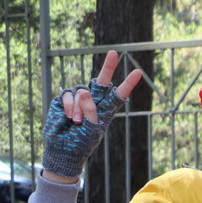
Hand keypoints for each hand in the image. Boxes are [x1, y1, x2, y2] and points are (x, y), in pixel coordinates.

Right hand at [41, 50, 142, 179]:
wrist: (62, 149)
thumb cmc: (81, 143)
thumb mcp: (91, 130)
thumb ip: (90, 111)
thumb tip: (85, 91)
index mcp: (105, 111)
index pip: (118, 95)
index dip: (128, 84)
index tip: (138, 72)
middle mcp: (93, 102)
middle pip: (102, 82)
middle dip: (108, 67)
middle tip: (114, 53)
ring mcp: (78, 100)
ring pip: (82, 91)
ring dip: (78, 107)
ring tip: (76, 122)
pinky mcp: (63, 99)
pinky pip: (68, 95)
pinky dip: (68, 106)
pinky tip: (68, 118)